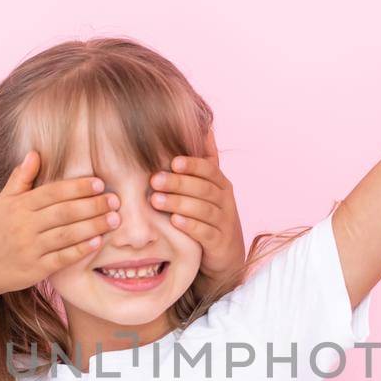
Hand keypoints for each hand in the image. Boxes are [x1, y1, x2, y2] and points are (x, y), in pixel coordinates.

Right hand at [0, 150, 121, 293]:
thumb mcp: (4, 200)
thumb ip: (21, 177)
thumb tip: (35, 152)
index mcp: (19, 205)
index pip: (53, 192)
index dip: (77, 187)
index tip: (100, 183)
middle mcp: (24, 225)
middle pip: (64, 212)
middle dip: (92, 205)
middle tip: (115, 200)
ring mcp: (30, 248)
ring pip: (66, 234)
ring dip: (93, 226)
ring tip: (114, 220)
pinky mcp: (35, 269)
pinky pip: (62, 258)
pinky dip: (80, 250)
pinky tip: (97, 242)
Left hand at [148, 131, 245, 281]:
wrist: (225, 254)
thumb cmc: (209, 216)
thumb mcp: (208, 188)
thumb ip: (204, 160)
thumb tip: (204, 125)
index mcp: (221, 184)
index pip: (209, 168)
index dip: (192, 164)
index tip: (172, 161)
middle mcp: (225, 200)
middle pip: (203, 187)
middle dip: (178, 183)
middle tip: (154, 181)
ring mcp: (224, 222)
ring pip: (203, 209)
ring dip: (179, 203)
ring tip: (156, 201)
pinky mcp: (220, 243)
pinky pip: (205, 232)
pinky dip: (190, 226)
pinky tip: (175, 221)